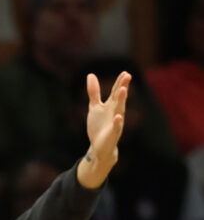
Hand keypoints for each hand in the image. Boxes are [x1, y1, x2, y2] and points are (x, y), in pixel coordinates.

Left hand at [77, 71, 129, 188]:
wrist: (99, 146)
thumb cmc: (99, 125)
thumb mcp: (95, 107)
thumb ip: (94, 92)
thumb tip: (91, 75)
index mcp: (111, 106)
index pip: (115, 92)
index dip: (119, 82)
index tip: (125, 72)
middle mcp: (115, 112)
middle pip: (119, 98)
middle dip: (122, 87)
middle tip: (127, 76)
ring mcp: (115, 122)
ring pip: (119, 110)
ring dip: (121, 100)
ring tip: (123, 90)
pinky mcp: (112, 133)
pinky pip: (116, 127)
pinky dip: (117, 122)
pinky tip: (118, 117)